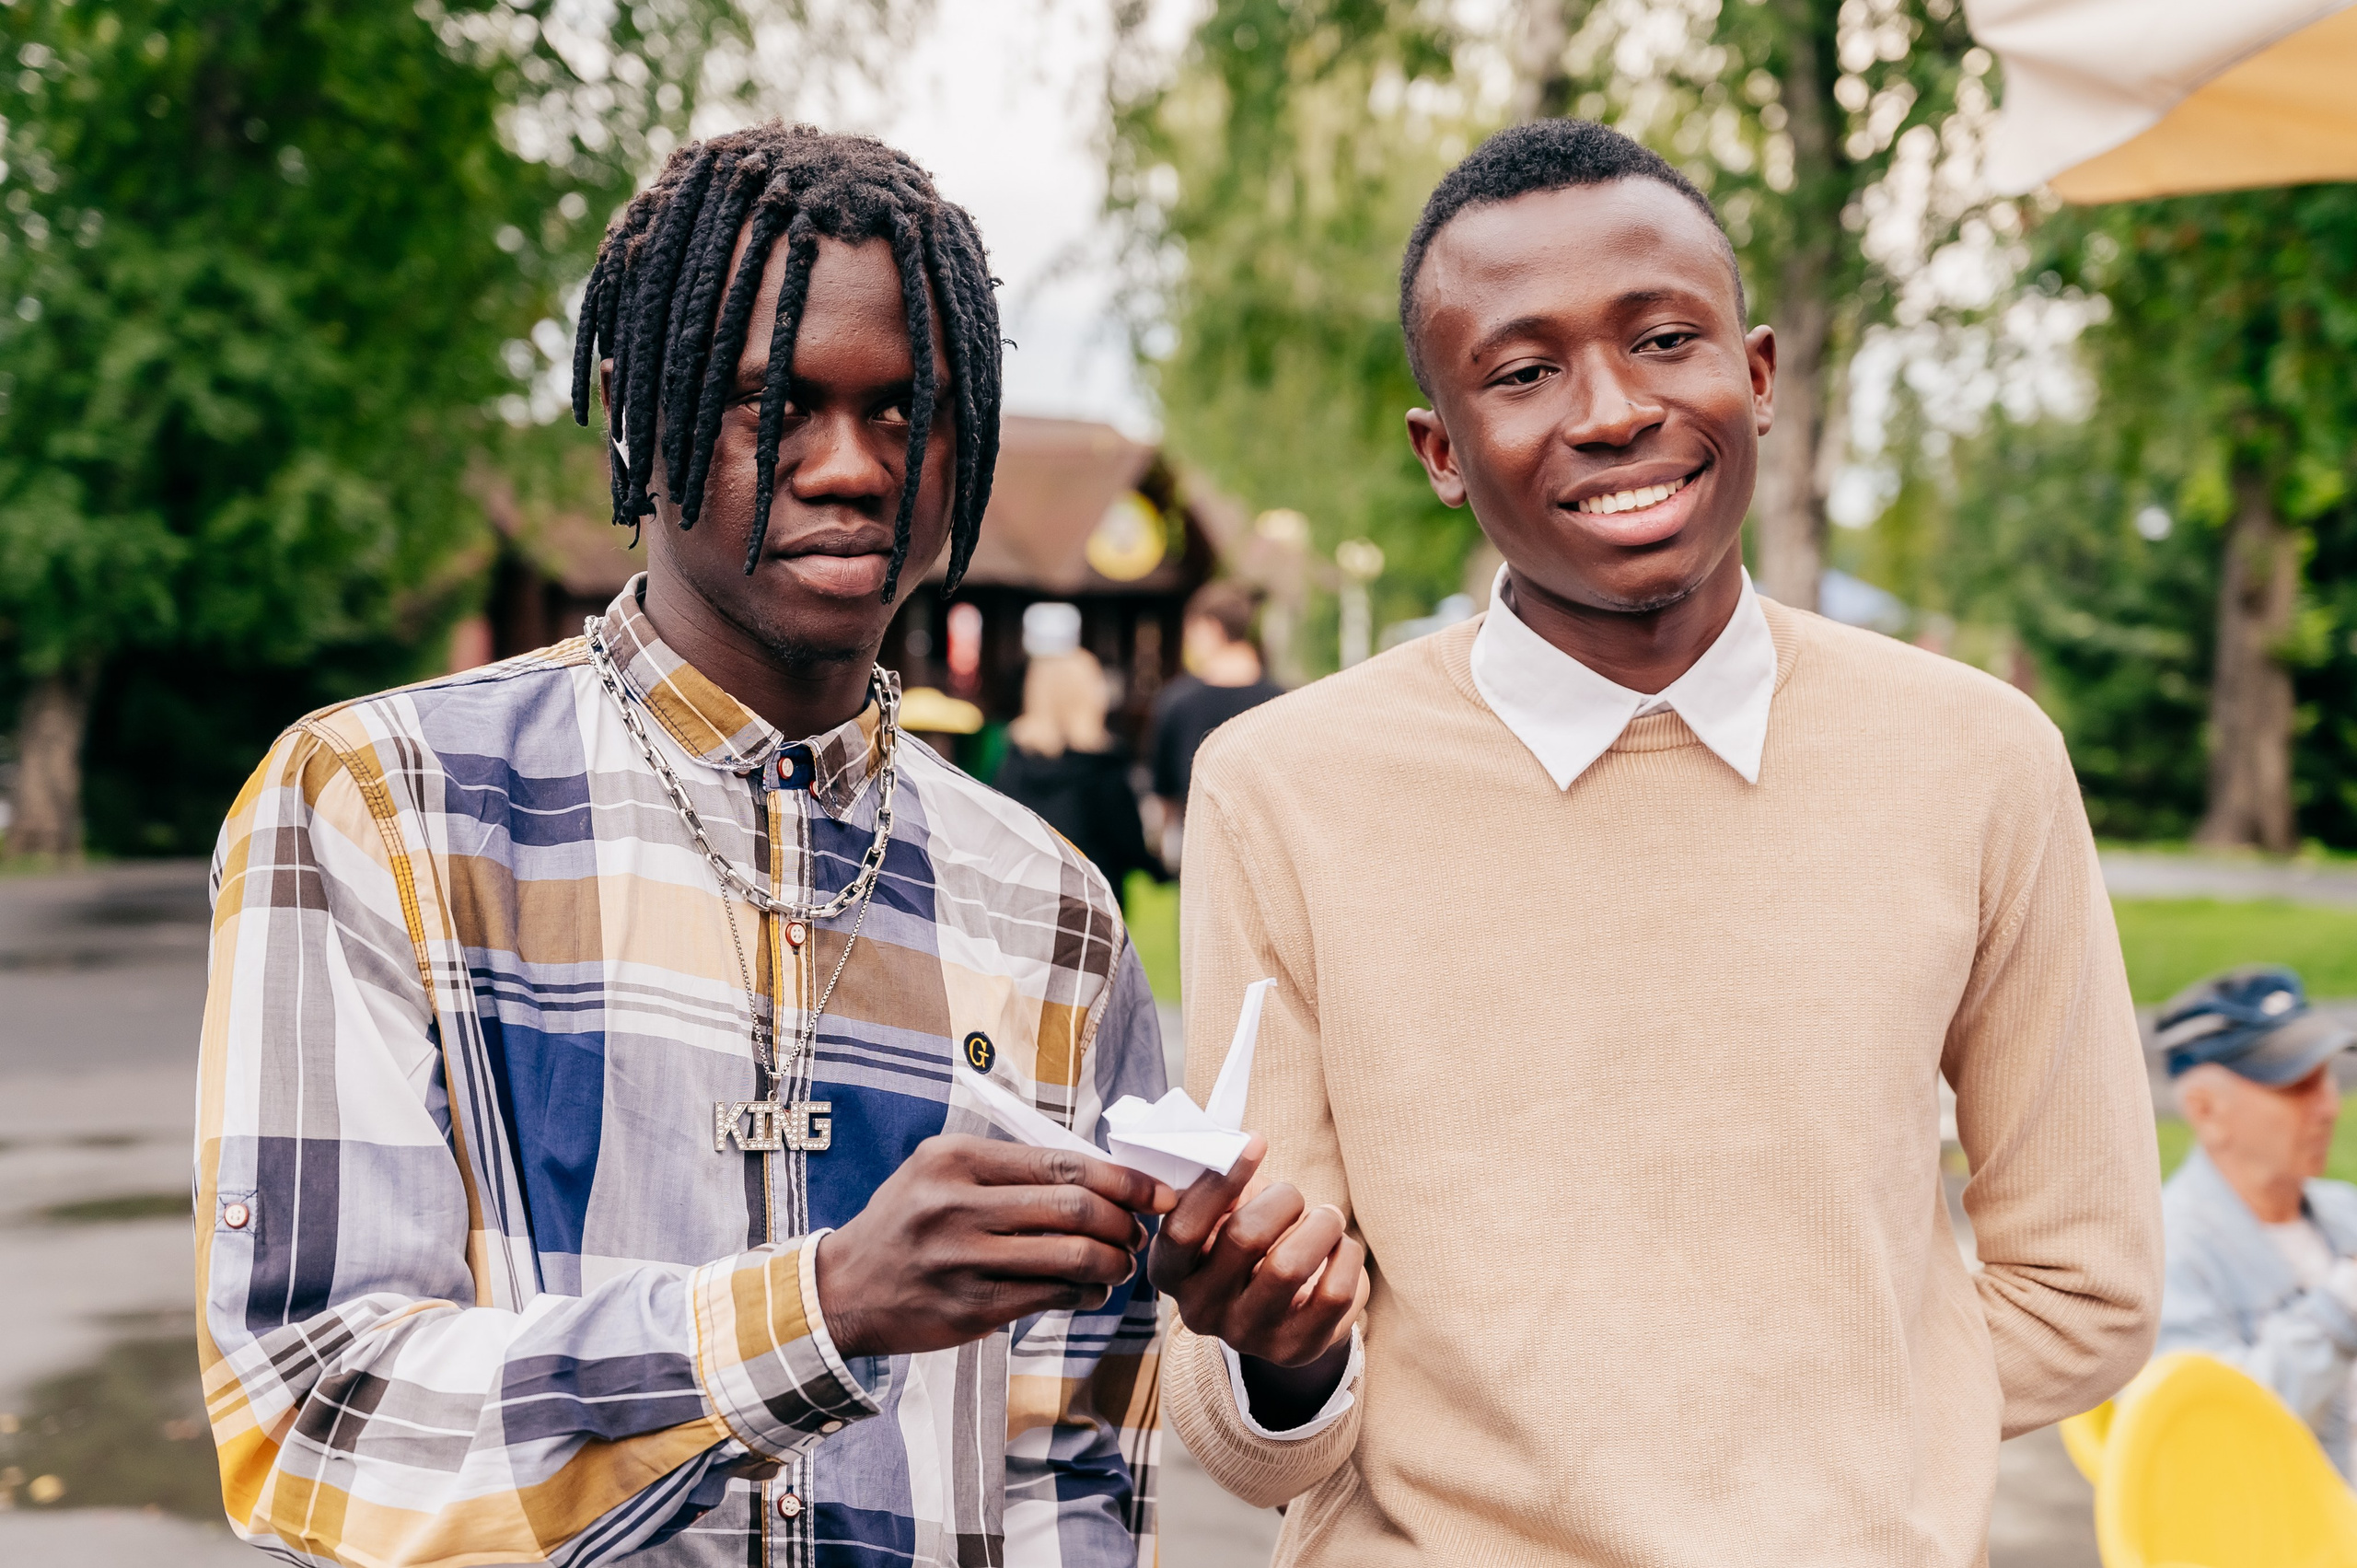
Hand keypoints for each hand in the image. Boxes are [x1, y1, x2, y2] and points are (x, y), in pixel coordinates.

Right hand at [816, 1135, 1174, 1358]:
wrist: (844, 1289)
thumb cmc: (908, 1224)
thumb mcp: (941, 1174)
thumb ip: (1009, 1171)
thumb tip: (1097, 1177)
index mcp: (957, 1159)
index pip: (1062, 1163)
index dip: (1121, 1180)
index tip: (1155, 1192)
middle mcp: (957, 1204)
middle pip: (1075, 1208)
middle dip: (1124, 1222)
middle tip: (1138, 1234)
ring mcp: (962, 1259)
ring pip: (1070, 1257)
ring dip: (1112, 1263)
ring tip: (1120, 1265)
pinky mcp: (969, 1308)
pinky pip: (1049, 1298)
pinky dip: (1085, 1294)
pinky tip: (1092, 1291)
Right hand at [1148, 1136, 1366, 1373]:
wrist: (1274, 1312)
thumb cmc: (1242, 1245)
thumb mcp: (1217, 1217)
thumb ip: (1216, 1185)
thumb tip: (1239, 1146)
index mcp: (1170, 1272)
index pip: (1185, 1227)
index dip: (1221, 1180)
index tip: (1257, 1141)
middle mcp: (1201, 1311)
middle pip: (1245, 1237)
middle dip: (1284, 1198)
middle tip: (1295, 1195)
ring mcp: (1248, 1336)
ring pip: (1291, 1265)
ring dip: (1320, 1224)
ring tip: (1326, 1218)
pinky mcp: (1295, 1349)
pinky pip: (1334, 1292)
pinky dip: (1347, 1255)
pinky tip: (1340, 1249)